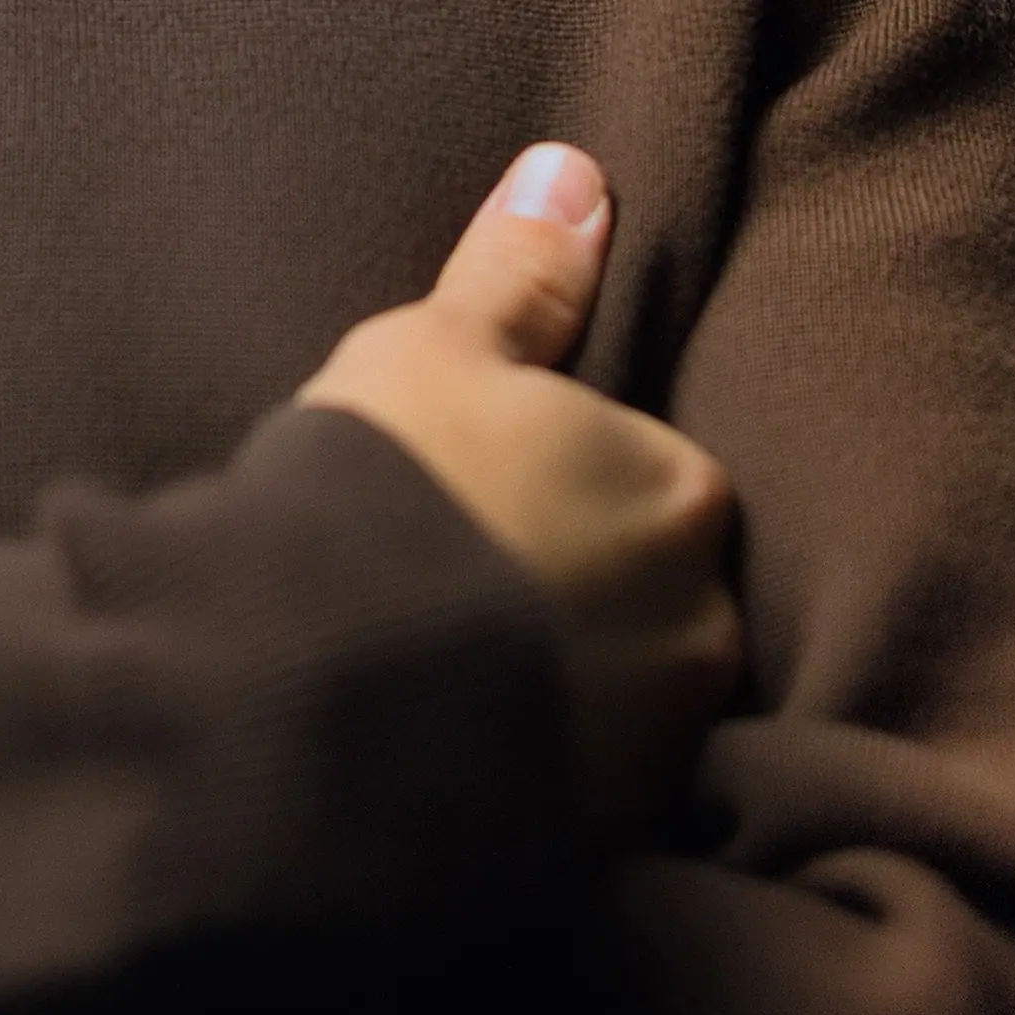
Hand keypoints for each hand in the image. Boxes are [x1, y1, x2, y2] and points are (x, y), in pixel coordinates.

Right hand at [300, 144, 740, 833]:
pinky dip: (523, 764)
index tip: (470, 492)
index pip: (642, 470)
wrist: (311, 690)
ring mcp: (655, 742)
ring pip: (615, 690)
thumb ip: (517, 271)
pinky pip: (572, 782)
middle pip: (645, 585)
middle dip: (569, 586)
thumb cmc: (380, 487)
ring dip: (551, 680)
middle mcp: (702, 619)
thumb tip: (579, 173)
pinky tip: (439, 749)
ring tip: (436, 672)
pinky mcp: (599, 840)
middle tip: (451, 581)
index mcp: (679, 489)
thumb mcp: (431, 347)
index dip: (549, 479)